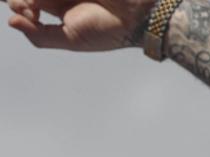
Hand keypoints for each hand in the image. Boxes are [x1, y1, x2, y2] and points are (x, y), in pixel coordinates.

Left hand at [6, 0, 156, 50]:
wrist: (136, 17)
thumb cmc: (108, 32)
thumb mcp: (71, 40)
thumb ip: (41, 35)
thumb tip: (11, 22)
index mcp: (61, 10)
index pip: (28, 3)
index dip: (18, 4)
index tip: (25, 11)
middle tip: (28, 5)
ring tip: (38, 3)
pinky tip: (49, 1)